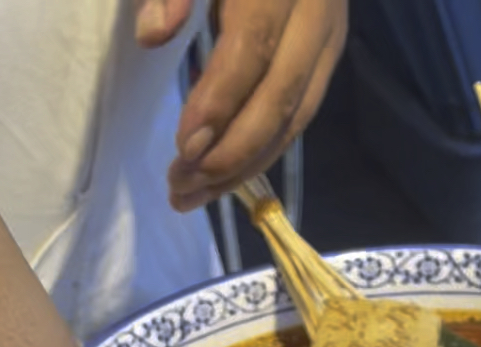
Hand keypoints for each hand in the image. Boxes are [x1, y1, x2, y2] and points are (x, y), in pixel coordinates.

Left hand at [163, 0, 347, 210]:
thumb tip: (151, 35)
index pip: (254, 47)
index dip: (220, 101)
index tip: (183, 146)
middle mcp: (317, 9)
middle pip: (282, 96)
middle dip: (231, 153)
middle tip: (181, 186)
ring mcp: (329, 33)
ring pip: (296, 116)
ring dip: (245, 165)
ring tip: (192, 194)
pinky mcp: (326, 51)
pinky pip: (300, 113)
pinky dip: (262, 149)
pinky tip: (223, 172)